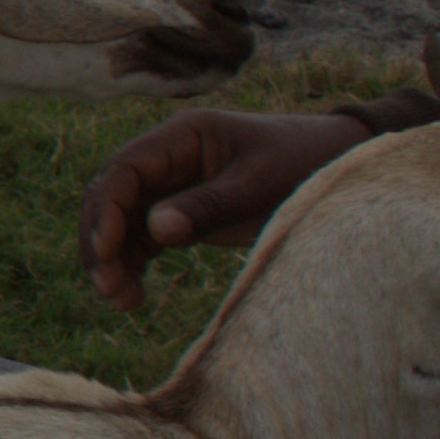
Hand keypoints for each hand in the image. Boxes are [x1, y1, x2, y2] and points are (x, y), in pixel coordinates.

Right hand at [77, 109, 366, 306]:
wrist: (338, 165)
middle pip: (111, 197)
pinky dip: (133, 264)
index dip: (107, 211)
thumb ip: (208, 206)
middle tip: (107, 289)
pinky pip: (142, 237)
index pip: (125, 170)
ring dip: (113, 259)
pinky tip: (133, 295)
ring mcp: (171, 184)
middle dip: (101, 242)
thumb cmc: (303, 165)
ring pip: (122, 221)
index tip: (107, 254)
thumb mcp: (260, 186)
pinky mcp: (181, 210)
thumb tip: (154, 231)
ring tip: (121, 302)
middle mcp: (167, 157)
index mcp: (181, 136)